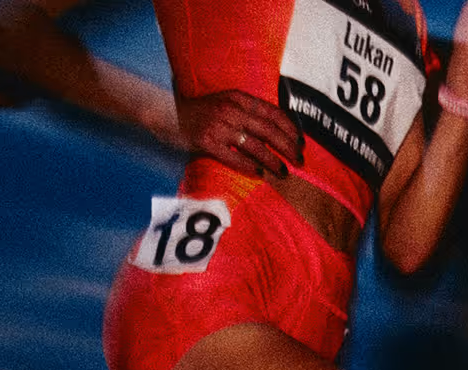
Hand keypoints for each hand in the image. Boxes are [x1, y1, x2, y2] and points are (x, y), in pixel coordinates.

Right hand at [171, 87, 301, 176]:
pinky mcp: (205, 141)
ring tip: (283, 172)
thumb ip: (249, 112)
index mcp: (237, 98)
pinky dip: (247, 166)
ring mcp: (217, 125)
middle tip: (300, 161)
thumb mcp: (227, 103)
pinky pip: (232, 157)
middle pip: (268, 130)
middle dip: (288, 147)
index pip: (273, 112)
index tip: (301, 143)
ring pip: (254, 146)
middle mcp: (229, 109)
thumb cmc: (202, 112)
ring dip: (272, 161)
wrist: (166, 112)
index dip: (291, 129)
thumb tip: (279, 131)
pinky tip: (258, 173)